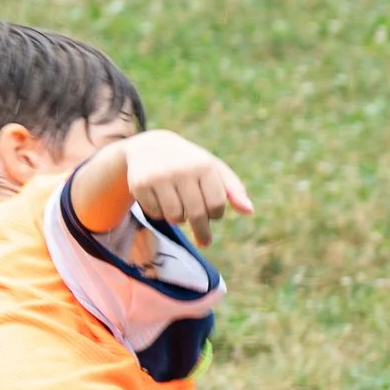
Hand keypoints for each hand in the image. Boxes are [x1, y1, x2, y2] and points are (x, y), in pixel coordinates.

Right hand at [116, 131, 252, 245]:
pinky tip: (161, 200)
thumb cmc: (189, 162)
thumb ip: (233, 189)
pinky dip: (161, 214)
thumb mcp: (213, 169)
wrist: (149, 147)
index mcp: (203, 165)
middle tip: (205, 242)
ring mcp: (159, 177)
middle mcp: (181, 170)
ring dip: (180, 219)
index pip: (216, 203)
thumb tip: (249, 211)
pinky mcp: (140, 184)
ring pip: (175, 217)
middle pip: (197, 213)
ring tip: (179, 208)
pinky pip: (156, 214)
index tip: (214, 215)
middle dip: (202, 231)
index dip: (217, 214)